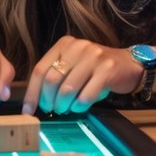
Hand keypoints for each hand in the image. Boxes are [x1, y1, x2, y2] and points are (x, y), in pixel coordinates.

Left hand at [22, 35, 141, 115]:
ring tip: (65, 109)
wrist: (128, 65)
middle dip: (48, 101)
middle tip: (52, 110)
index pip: (40, 70)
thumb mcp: (74, 65)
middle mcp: (77, 47)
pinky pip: (86, 96)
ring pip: (67, 89)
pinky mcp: (107, 70)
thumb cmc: (95, 69)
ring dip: (63, 105)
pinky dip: (79, 106)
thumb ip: (56, 76)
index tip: (28, 110)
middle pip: (51, 80)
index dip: (32, 93)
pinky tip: (80, 107)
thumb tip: (36, 100)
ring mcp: (93, 57)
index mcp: (64, 45)